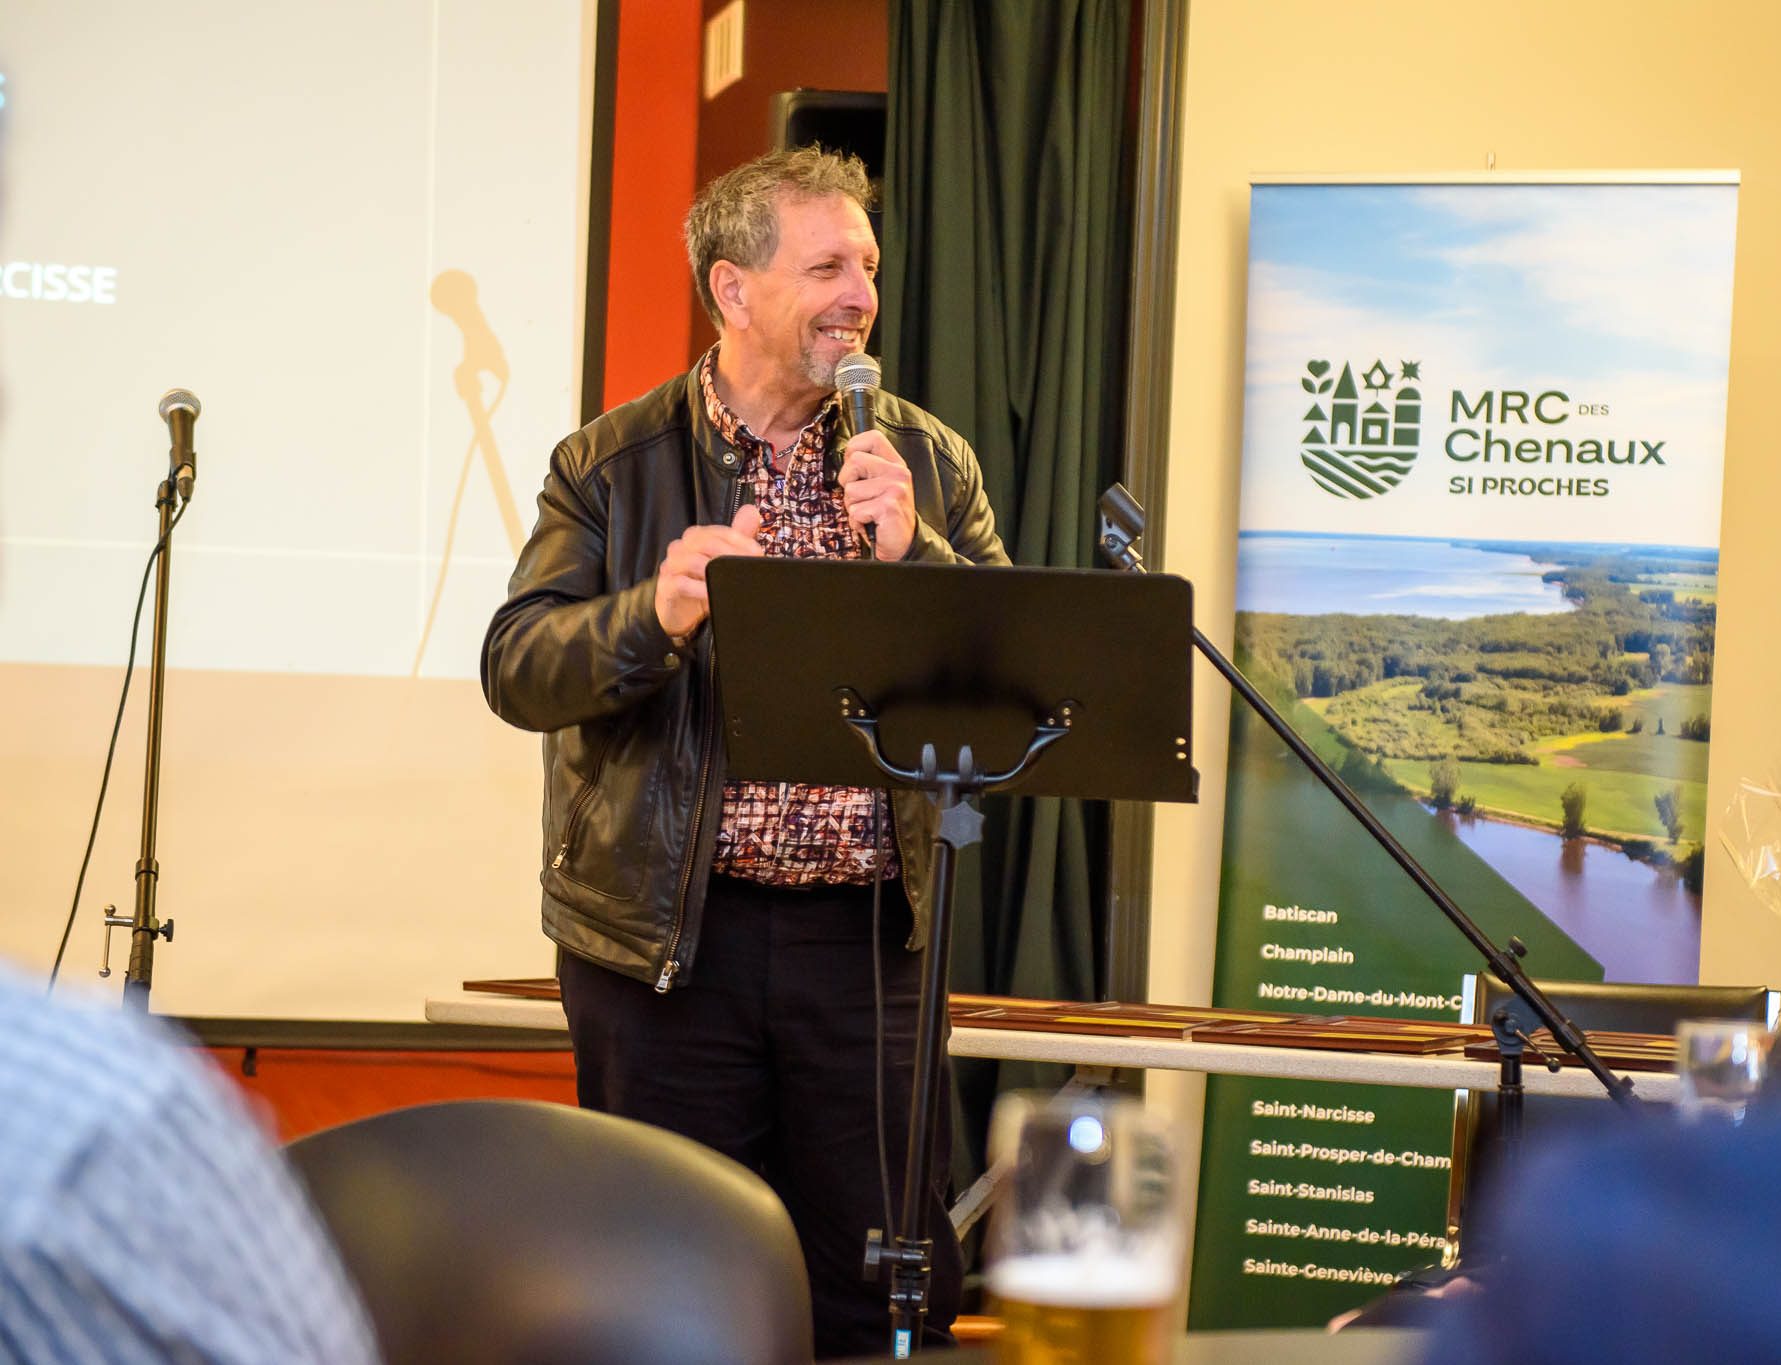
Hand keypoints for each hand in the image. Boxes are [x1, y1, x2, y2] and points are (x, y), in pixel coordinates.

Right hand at [654, 503, 763, 637]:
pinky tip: (713, 595)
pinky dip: (700, 589)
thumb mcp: (722, 560)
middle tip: (748, 569)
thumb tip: (752, 511)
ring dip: (716, 572)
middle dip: (730, 556)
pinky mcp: (666, 588)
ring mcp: (671, 567)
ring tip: (732, 582)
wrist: (678, 611)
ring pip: (693, 561)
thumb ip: (737, 536)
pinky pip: (681, 584)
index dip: (739, 541)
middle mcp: (681, 549)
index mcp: (695, 538)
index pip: (717, 532)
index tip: (757, 554)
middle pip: (705, 543)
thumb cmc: (700, 582)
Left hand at [837, 430, 916, 560]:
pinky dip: (857, 522)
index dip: (854, 449)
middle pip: (855, 461)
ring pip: (850, 489)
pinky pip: (855, 511)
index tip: (855, 469)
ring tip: (868, 513)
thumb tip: (846, 455)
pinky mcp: (888, 507)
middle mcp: (898, 472)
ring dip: (852, 506)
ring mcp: (895, 489)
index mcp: (895, 463)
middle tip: (862, 498)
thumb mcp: (879, 485)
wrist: (902, 545)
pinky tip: (871, 524)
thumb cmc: (884, 515)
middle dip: (848, 483)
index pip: (872, 438)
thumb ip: (867, 468)